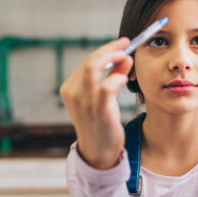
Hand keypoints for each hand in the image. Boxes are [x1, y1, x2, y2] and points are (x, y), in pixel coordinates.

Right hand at [60, 38, 132, 168]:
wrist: (98, 152)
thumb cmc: (101, 124)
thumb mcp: (103, 98)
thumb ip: (113, 76)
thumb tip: (126, 58)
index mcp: (70, 89)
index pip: (87, 61)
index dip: (105, 50)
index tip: (122, 44)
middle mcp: (73, 93)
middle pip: (89, 61)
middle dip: (110, 49)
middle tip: (127, 44)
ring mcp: (84, 102)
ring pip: (92, 68)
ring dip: (112, 57)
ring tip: (127, 56)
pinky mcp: (98, 111)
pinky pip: (107, 87)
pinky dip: (117, 77)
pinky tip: (125, 78)